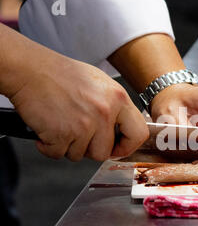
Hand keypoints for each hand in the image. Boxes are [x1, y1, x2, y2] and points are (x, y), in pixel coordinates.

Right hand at [9, 56, 148, 160]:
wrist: (31, 70)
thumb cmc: (61, 75)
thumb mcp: (101, 85)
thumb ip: (114, 107)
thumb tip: (122, 130)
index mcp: (118, 99)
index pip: (139, 134)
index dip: (127, 146)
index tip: (117, 148)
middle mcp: (104, 112)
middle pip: (104, 152)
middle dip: (90, 149)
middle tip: (78, 135)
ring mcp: (84, 124)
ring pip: (80, 155)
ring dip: (68, 146)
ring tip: (62, 125)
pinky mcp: (63, 134)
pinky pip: (59, 154)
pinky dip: (49, 146)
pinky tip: (48, 129)